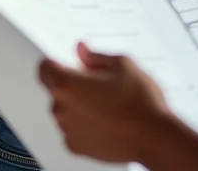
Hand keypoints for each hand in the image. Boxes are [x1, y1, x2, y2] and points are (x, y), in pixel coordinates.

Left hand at [40, 42, 170, 163]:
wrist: (153, 136)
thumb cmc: (139, 101)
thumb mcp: (121, 64)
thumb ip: (95, 56)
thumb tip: (82, 50)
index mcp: (68, 85)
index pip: (44, 68)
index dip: (56, 62)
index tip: (67, 62)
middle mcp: (62, 109)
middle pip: (57, 89)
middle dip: (74, 83)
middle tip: (100, 82)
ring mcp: (68, 131)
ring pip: (66, 109)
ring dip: (79, 103)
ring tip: (108, 102)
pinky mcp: (76, 147)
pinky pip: (73, 128)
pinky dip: (84, 123)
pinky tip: (106, 118)